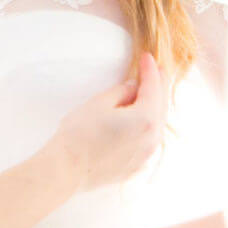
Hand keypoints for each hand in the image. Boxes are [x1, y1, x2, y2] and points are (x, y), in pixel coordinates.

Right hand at [48, 52, 165, 191]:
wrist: (66, 170)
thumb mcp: (98, 104)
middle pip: (161, 106)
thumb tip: (133, 87)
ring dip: (154, 108)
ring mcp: (146, 154)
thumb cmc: (78, 134)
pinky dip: (147, 127)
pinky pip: (148, 141)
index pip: (153, 87)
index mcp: (145, 118)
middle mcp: (152, 138)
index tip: (147, 57)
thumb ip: (121, 92)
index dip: (151, 70)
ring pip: (157, 125)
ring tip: (149, 95)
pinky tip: (139, 122)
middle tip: (157, 71)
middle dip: (159, 87)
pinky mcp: (136, 166)